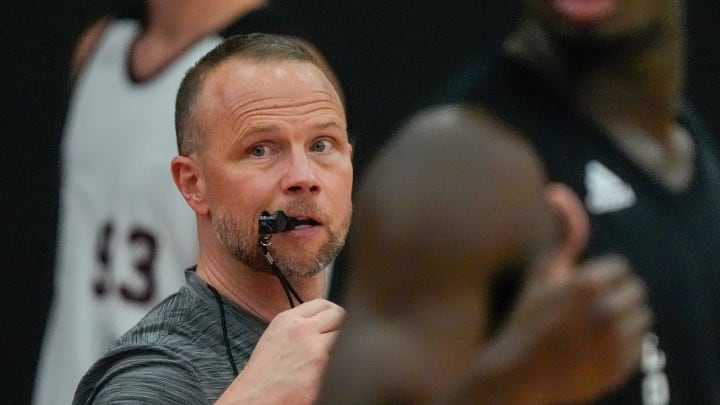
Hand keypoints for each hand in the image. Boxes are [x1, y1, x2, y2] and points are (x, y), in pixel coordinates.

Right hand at [216, 299, 344, 404]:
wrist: (257, 397)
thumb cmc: (264, 372)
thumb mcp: (276, 336)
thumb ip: (298, 324)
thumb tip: (321, 320)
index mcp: (288, 320)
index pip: (322, 303)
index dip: (332, 311)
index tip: (335, 319)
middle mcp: (302, 331)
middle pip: (338, 315)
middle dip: (341, 325)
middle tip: (340, 336)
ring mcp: (314, 349)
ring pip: (344, 336)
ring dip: (341, 344)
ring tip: (333, 354)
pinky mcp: (323, 369)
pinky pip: (343, 359)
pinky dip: (340, 363)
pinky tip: (330, 369)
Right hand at [479, 255, 652, 403]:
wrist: (521, 373)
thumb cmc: (526, 324)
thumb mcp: (536, 284)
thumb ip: (558, 256)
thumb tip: (570, 232)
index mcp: (588, 285)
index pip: (621, 267)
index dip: (607, 274)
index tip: (598, 283)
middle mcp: (608, 310)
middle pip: (636, 290)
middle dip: (620, 293)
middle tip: (604, 302)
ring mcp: (616, 341)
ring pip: (642, 318)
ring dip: (627, 317)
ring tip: (606, 322)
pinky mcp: (620, 365)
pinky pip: (638, 345)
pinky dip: (626, 342)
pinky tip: (605, 343)